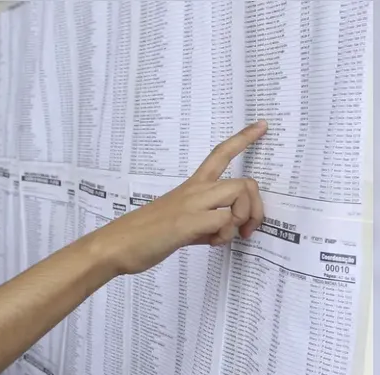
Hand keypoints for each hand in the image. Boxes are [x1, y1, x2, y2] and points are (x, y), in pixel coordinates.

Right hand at [103, 120, 267, 275]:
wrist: (116, 244)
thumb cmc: (143, 235)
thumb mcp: (180, 224)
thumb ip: (203, 225)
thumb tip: (223, 232)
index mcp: (191, 187)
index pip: (220, 154)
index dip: (243, 139)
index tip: (262, 126)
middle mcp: (194, 191)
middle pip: (243, 182)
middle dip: (256, 207)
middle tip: (247, 229)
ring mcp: (191, 205)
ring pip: (238, 194)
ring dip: (241, 218)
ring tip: (224, 236)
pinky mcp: (187, 222)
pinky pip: (224, 220)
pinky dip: (224, 235)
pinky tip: (209, 243)